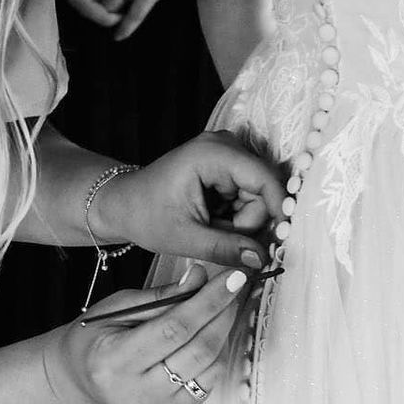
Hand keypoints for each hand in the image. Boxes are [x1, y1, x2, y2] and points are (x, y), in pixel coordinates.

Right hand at [46, 266, 251, 403]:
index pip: (174, 328)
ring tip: (223, 308)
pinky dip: (215, 355)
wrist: (80, 382)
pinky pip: (208, 383)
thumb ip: (159, 296)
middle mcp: (136, 392)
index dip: (208, 301)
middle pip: (198, 349)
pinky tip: (210, 335)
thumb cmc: (95, 340)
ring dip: (223, 333)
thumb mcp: (117, 307)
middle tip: (235, 287)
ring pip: (209, 367)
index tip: (232, 278)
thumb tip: (199, 277)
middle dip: (223, 313)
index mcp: (114, 361)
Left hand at [92, 132, 284, 269]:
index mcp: (212, 153)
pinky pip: (249, 196)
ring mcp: (228, 152)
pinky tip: (213, 218)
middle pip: (263, 190)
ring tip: (209, 226)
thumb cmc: (146, 215)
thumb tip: (261, 260)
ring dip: (240, 221)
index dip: (277, 210)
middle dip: (247, 222)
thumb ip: (224, 248)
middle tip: (215, 234)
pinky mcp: (228, 164)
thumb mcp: (184, 237)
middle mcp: (225, 144)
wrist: (125, 204)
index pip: (264, 179)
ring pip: (259, 197)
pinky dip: (235, 215)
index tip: (278, 242)